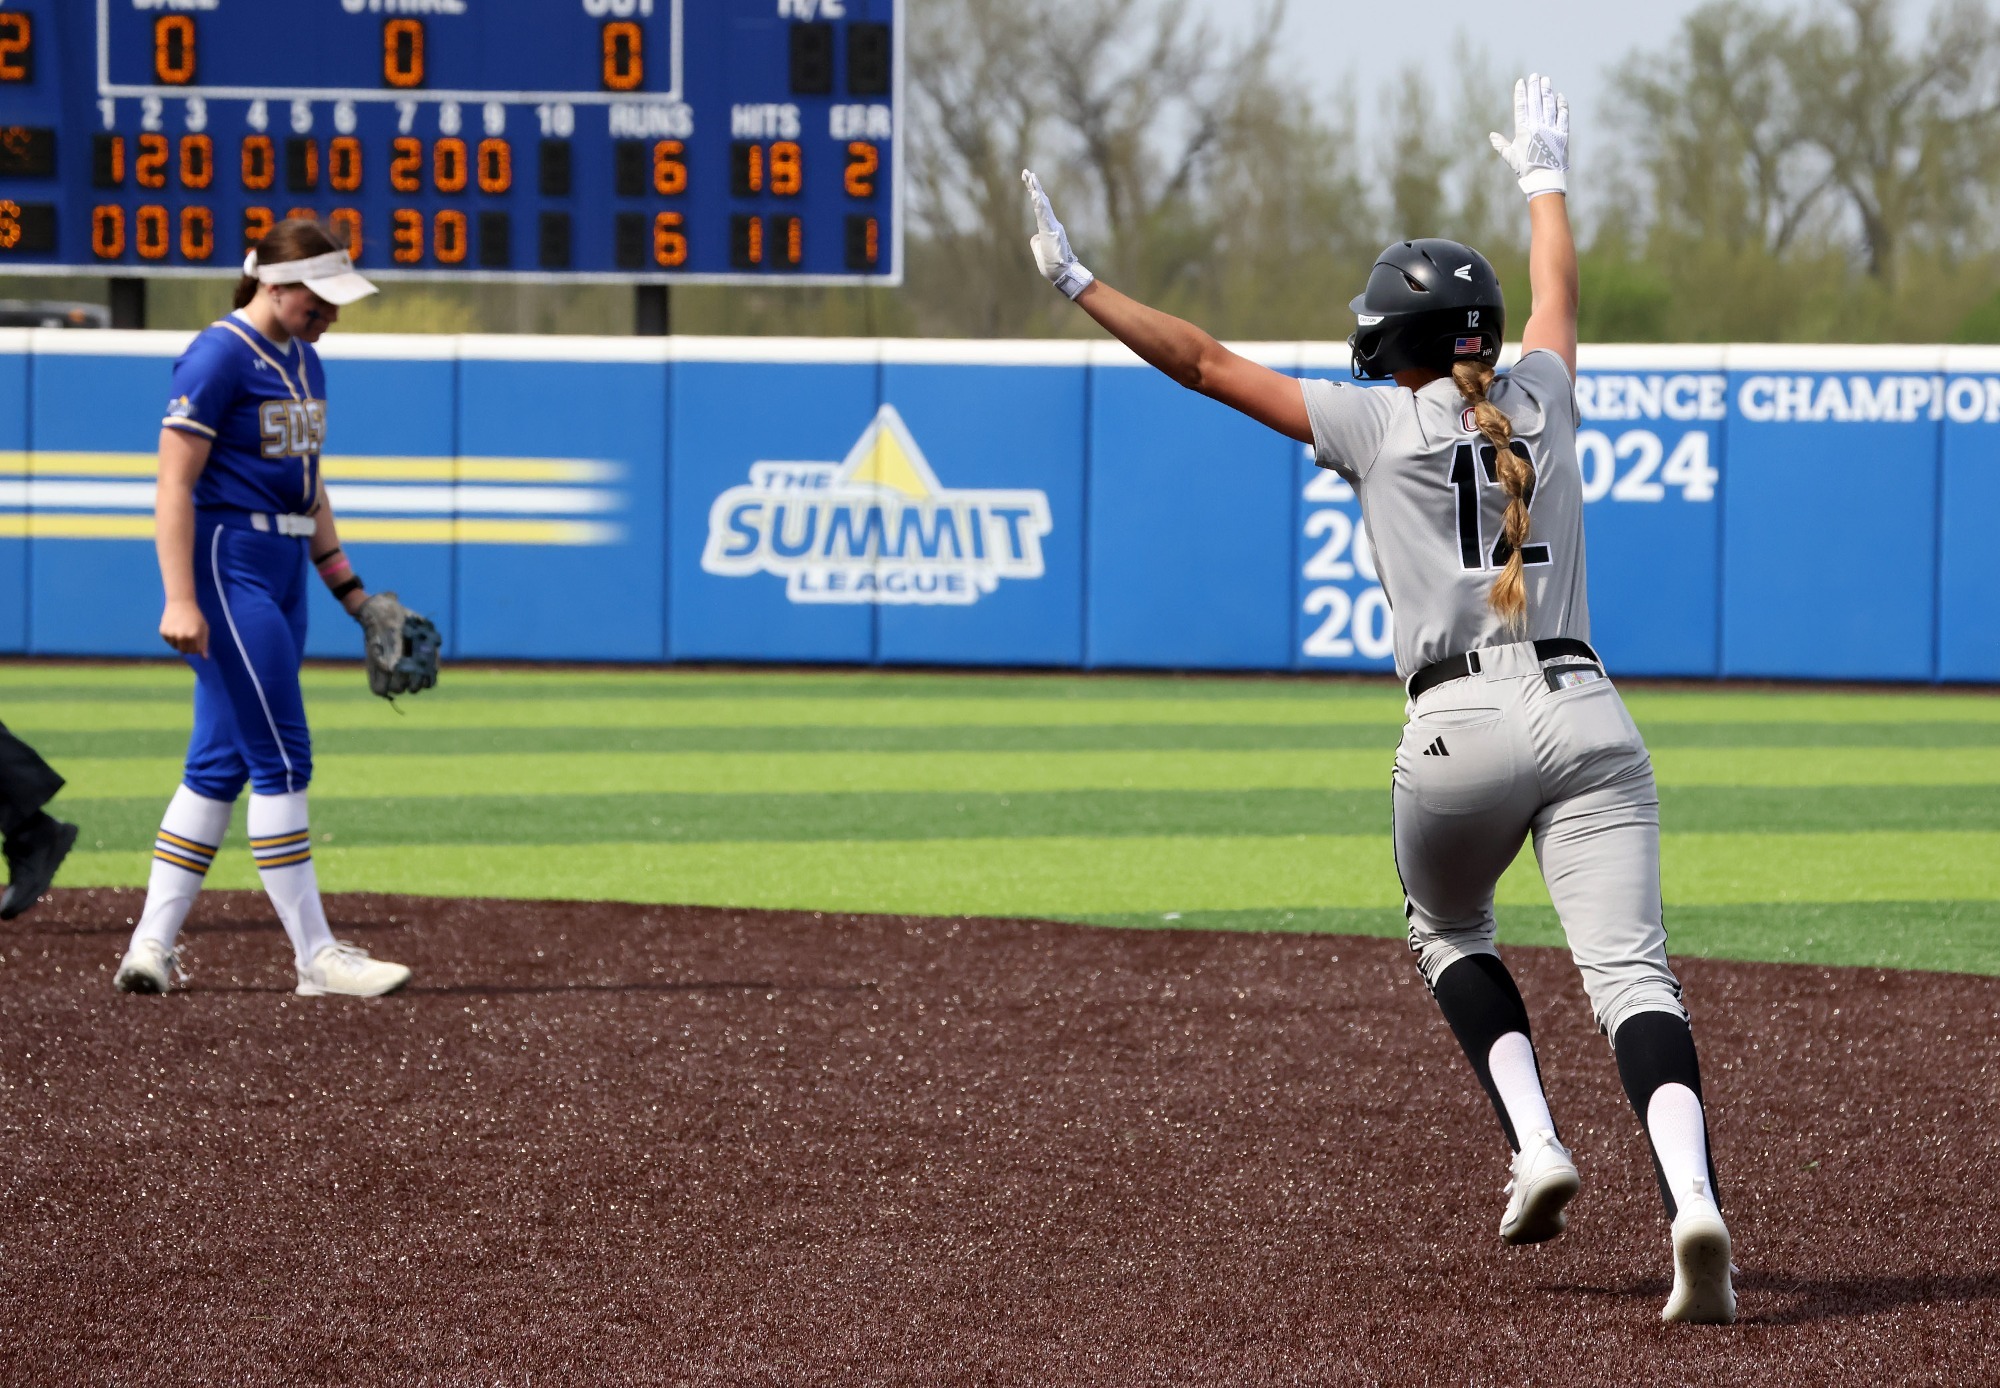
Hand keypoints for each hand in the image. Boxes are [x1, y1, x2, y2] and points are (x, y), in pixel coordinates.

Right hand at [159, 598, 207, 658]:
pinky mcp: (163, 632)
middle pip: (184, 651)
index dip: (196, 646)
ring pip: (176, 647)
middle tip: (188, 635)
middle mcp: (181, 636)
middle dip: (187, 646)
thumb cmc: (195, 616)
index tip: (196, 638)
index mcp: (193, 636)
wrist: (181, 603)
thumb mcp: (204, 629)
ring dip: (179, 642)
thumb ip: (204, 644)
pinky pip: (169, 641)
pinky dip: (172, 637)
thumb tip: (205, 658)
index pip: (195, 651)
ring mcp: (171, 634)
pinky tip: (174, 627)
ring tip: (181, 629)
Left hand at [1022, 169, 1094, 299]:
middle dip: (1034, 186)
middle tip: (1027, 171)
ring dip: (1036, 190)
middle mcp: (1051, 223)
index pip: (1039, 207)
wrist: (1061, 274)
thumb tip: (1034, 237)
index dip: (1034, 193)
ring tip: (1031, 177)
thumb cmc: (1052, 265)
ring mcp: (1052, 226)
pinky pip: (1043, 215)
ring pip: (1042, 205)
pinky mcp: (1051, 231)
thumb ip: (1036, 242)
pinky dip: (1039, 204)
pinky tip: (1034, 194)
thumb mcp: (1039, 251)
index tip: (1028, 179)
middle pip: (1041, 201)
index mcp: (1048, 227)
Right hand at [1489, 73, 1569, 199]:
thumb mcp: (1511, 157)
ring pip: (1549, 105)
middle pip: (1535, 102)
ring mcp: (1551, 129)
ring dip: (1547, 91)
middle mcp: (1537, 127)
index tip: (1521, 82)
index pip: (1521, 107)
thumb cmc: (1526, 169)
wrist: (1544, 178)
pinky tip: (1559, 96)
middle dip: (1534, 87)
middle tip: (1535, 76)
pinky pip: (1562, 115)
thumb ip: (1501, 145)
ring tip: (1546, 80)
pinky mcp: (1562, 133)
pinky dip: (1561, 105)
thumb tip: (1492, 136)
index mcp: (1523, 131)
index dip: (1521, 94)